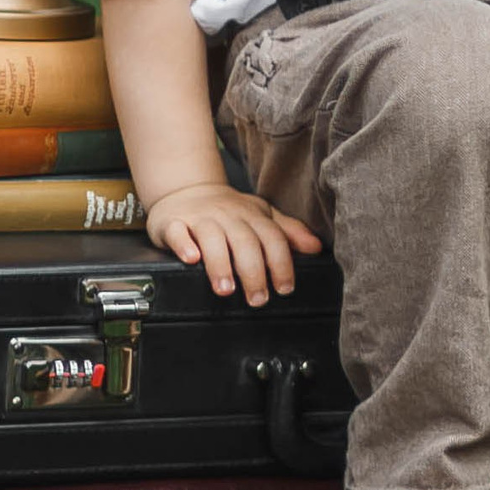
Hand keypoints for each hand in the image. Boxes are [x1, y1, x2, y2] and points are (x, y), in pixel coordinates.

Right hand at [145, 181, 320, 304]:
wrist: (186, 190)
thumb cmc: (228, 211)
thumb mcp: (261, 216)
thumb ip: (288, 232)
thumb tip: (316, 247)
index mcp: (252, 215)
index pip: (272, 237)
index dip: (281, 262)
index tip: (285, 288)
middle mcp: (228, 215)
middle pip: (244, 241)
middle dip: (253, 271)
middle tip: (258, 298)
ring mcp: (200, 218)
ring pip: (212, 238)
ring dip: (220, 264)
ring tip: (226, 289)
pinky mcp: (173, 223)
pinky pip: (178, 233)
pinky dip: (184, 245)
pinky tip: (192, 259)